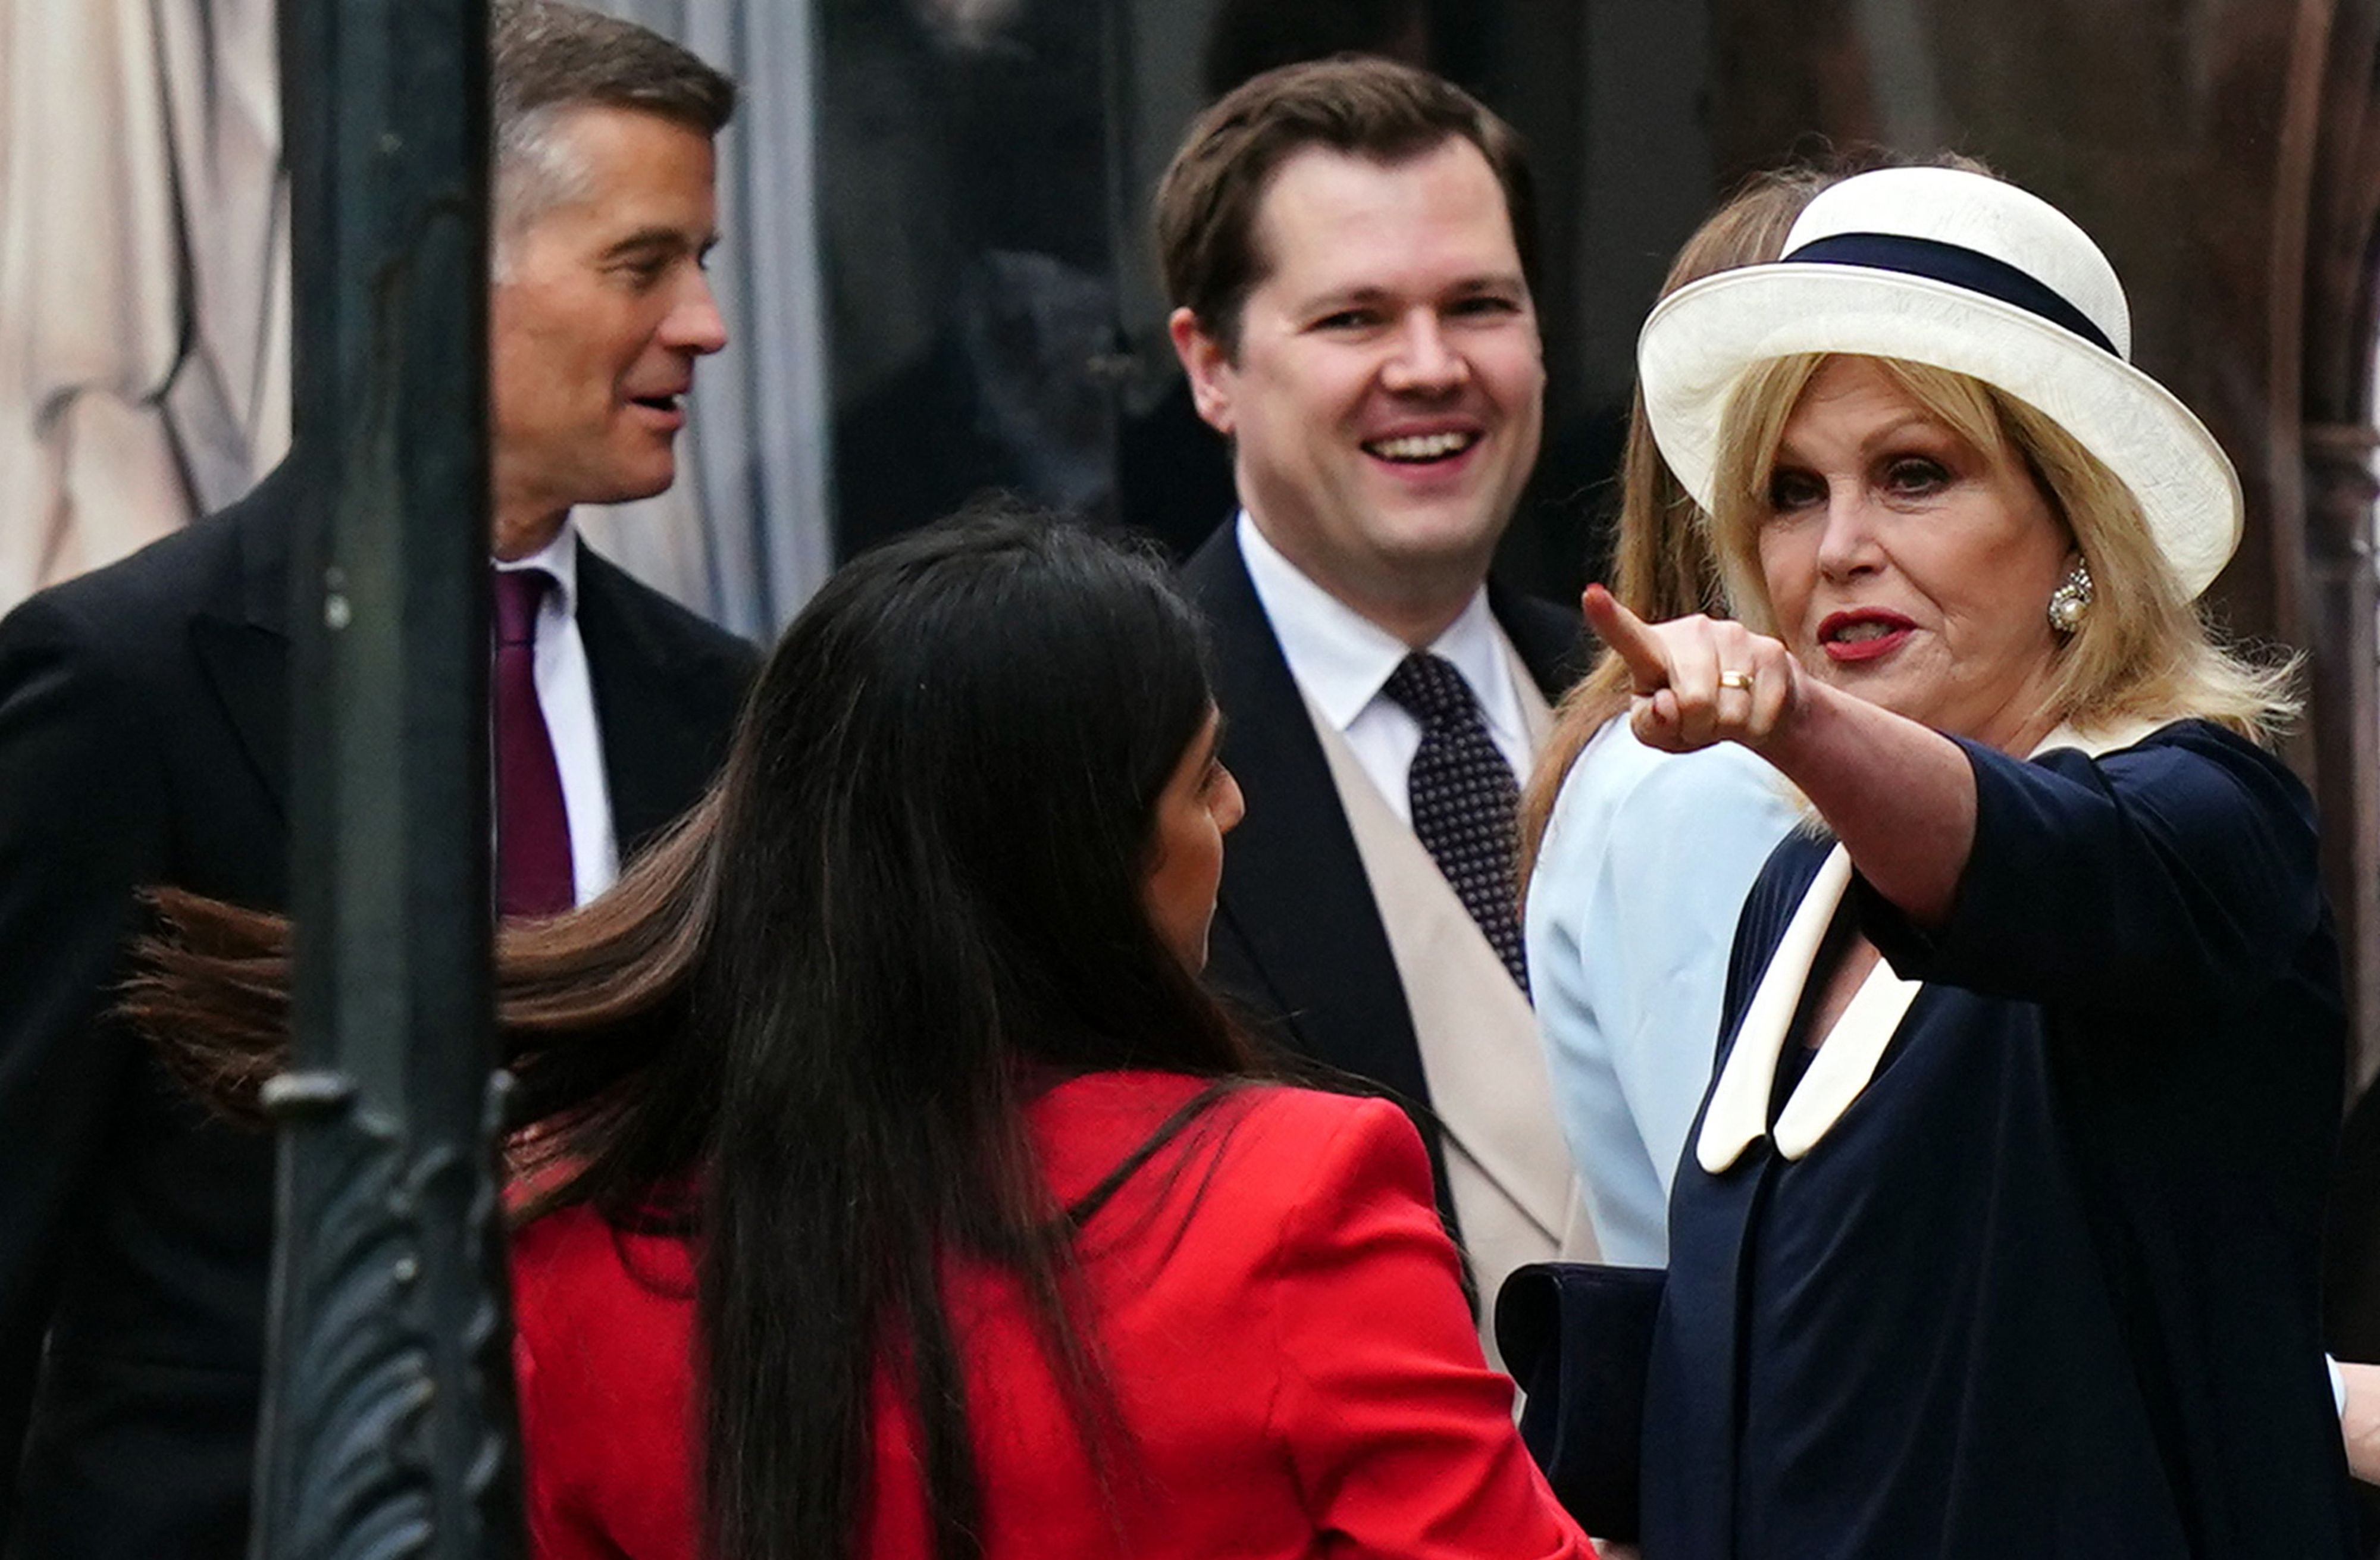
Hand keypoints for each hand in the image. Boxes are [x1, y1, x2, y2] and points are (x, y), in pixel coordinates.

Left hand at [1582, 584, 1800, 754]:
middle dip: (1697, 727)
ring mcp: (1735, 635)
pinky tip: (1751, 711)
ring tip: (1723, 714)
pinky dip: (1755, 728)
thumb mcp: (1658, 730)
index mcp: (1653, 648)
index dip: (1608, 618)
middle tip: (1698, 722)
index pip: (1628, 635)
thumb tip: (1667, 705)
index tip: (1591, 596)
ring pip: (1731, 711)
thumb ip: (1650, 724)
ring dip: (1727, 728)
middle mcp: (1693, 631)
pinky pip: (1762, 712)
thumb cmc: (1692, 717)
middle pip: (1693, 700)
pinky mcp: (1771, 651)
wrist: (1754, 707)